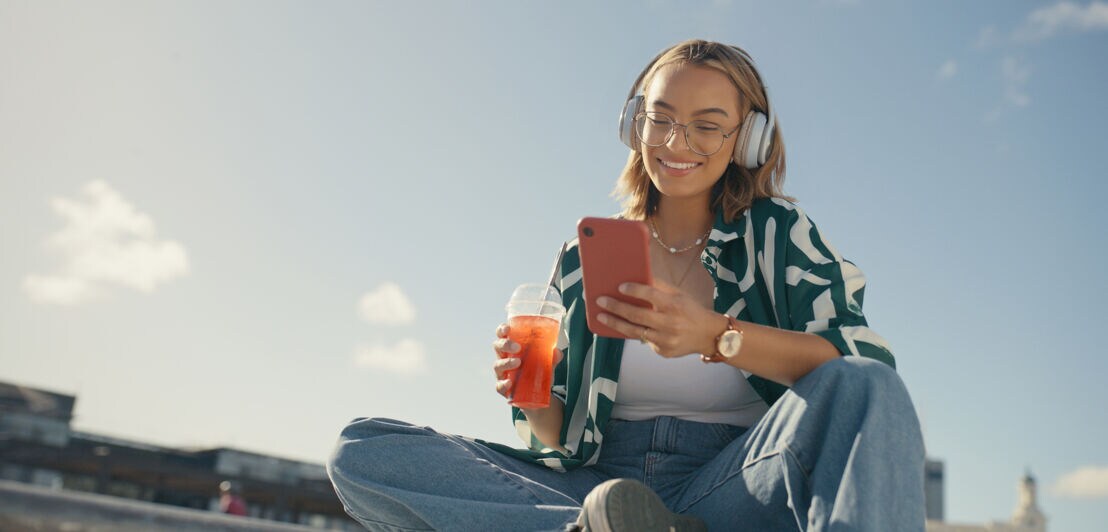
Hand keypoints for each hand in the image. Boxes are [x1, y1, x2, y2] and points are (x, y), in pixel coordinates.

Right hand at [492, 323, 562, 401]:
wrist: (535, 395)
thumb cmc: (535, 371)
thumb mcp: (545, 362)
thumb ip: (552, 356)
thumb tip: (557, 352)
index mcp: (511, 348)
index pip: (502, 335)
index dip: (502, 330)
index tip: (508, 329)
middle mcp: (503, 358)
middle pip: (498, 347)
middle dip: (505, 344)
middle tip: (517, 347)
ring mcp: (502, 373)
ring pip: (497, 365)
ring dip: (506, 363)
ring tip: (518, 363)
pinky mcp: (503, 388)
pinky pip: (499, 386)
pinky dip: (503, 384)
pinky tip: (509, 382)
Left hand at [595, 281, 726, 357]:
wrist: (708, 335)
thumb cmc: (690, 310)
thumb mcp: (679, 295)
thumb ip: (659, 287)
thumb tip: (637, 275)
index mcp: (674, 305)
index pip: (651, 294)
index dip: (634, 290)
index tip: (619, 286)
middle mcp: (669, 323)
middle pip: (637, 315)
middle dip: (616, 307)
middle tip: (601, 301)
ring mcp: (666, 340)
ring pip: (635, 332)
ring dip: (615, 323)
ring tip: (601, 316)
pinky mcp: (663, 351)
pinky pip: (644, 341)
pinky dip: (635, 333)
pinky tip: (623, 326)